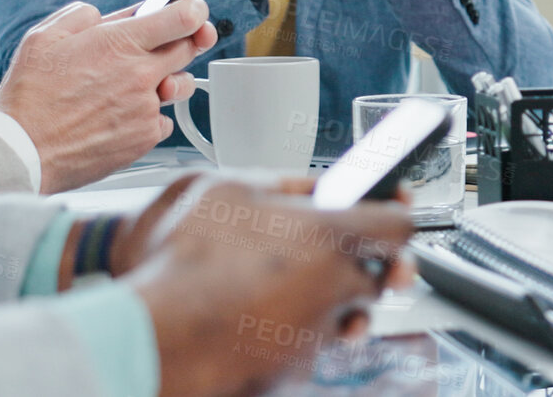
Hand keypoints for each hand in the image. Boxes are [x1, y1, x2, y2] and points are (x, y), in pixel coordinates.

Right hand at [0, 0, 217, 192]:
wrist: (22, 151)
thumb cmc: (29, 98)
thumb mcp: (44, 38)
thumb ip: (82, 15)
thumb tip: (107, 13)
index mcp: (120, 43)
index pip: (184, 18)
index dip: (194, 10)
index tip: (194, 11)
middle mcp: (141, 73)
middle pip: (189, 49)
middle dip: (180, 44)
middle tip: (159, 48)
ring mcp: (147, 106)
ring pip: (180, 85)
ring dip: (168, 81)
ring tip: (134, 87)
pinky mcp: (147, 136)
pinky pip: (164, 119)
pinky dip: (149, 116)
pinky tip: (122, 116)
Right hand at [124, 177, 415, 396]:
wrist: (152, 335)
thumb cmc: (184, 260)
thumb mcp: (229, 189)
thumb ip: (284, 184)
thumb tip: (313, 184)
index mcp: (332, 235)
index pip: (401, 226)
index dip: (396, 217)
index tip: (388, 212)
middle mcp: (338, 286)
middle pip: (379, 275)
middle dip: (361, 264)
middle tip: (328, 254)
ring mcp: (320, 332)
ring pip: (348, 313)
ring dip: (332, 300)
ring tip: (289, 287)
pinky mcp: (298, 368)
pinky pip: (312, 345)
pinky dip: (297, 332)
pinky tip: (262, 317)